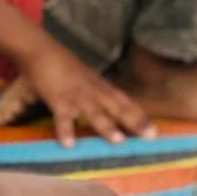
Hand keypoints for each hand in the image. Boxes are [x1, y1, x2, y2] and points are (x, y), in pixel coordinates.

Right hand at [0, 47, 152, 146]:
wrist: (41, 50)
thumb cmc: (63, 65)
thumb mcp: (86, 78)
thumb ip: (97, 92)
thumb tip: (107, 108)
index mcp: (101, 86)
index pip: (125, 102)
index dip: (140, 115)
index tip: (155, 129)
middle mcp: (93, 91)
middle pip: (117, 108)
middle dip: (135, 122)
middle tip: (151, 136)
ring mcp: (76, 96)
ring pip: (94, 112)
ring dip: (106, 126)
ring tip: (118, 141)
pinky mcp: (57, 99)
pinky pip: (62, 118)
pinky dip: (65, 130)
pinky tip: (69, 144)